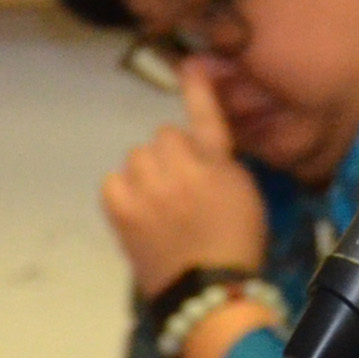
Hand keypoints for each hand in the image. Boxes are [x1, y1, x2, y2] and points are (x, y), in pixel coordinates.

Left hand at [103, 63, 269, 298]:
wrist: (210, 293)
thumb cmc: (236, 244)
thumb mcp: (244, 195)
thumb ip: (220, 164)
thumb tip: (194, 149)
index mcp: (219, 165)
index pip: (205, 117)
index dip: (197, 89)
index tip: (190, 64)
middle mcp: (183, 170)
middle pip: (163, 137)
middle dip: (171, 156)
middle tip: (182, 187)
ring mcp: (150, 189)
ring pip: (137, 157)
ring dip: (147, 173)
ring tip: (159, 203)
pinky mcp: (123, 211)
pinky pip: (113, 181)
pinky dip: (124, 192)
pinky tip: (138, 210)